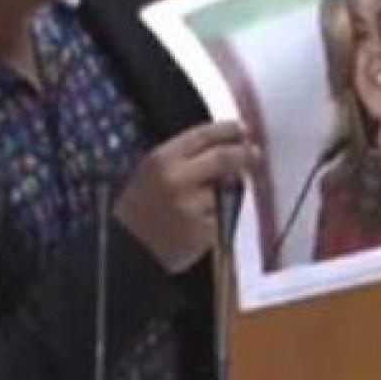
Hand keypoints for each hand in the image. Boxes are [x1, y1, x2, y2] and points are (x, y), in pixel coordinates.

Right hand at [114, 121, 258, 273]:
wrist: (126, 250)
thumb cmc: (139, 209)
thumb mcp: (151, 172)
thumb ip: (183, 158)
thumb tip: (226, 146)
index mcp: (161, 160)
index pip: (203, 135)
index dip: (227, 130)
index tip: (243, 129)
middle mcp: (177, 180)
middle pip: (223, 158)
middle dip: (244, 154)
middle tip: (255, 154)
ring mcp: (191, 207)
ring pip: (227, 190)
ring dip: (228, 191)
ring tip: (208, 201)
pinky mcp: (203, 232)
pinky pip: (223, 217)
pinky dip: (220, 217)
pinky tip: (201, 224)